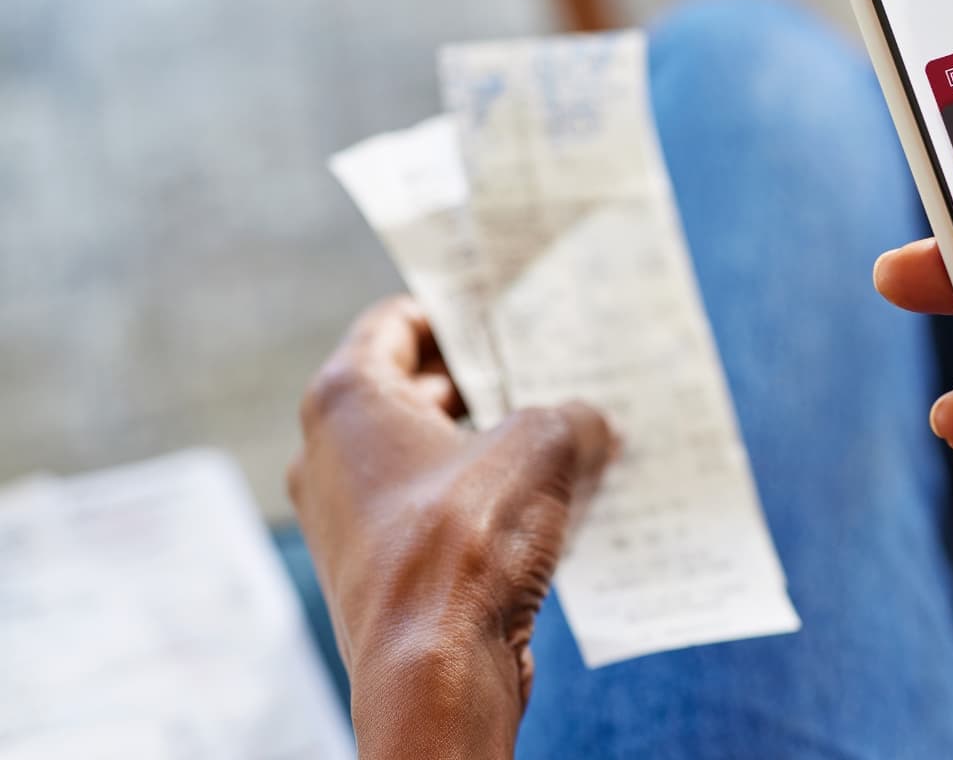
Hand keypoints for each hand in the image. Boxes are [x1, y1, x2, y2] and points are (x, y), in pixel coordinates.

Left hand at [288, 297, 615, 759]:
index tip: (511, 314)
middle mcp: (330, 453)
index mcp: (346, 399)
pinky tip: (552, 508)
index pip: (399, 322)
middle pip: (416, 390)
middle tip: (556, 375)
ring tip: (569, 441)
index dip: (460, 311)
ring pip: (431, 458)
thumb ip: (573, 416)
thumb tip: (593, 423)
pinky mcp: (379, 570)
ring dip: (495, 449)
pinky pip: (437, 514)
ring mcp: (349, 517)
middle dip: (491, 384)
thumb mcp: (545, 446)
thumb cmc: (467, 544)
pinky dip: (486, 504)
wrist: (436, 670)